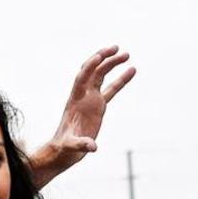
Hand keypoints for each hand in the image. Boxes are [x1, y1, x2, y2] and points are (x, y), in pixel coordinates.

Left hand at [31, 46, 135, 186]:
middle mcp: (82, 96)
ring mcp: (91, 99)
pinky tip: (132, 69)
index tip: (99, 57)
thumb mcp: (71, 146)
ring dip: (112, 64)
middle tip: (116, 48)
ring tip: (127, 54)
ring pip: (102, 76)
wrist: (65, 150)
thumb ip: (80, 144)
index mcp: (74, 102)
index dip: (89, 68)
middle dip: (102, 59)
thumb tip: (93, 147)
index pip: (81, 80)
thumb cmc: (65, 147)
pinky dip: (121, 79)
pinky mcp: (99, 105)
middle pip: (92, 72)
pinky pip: (112, 89)